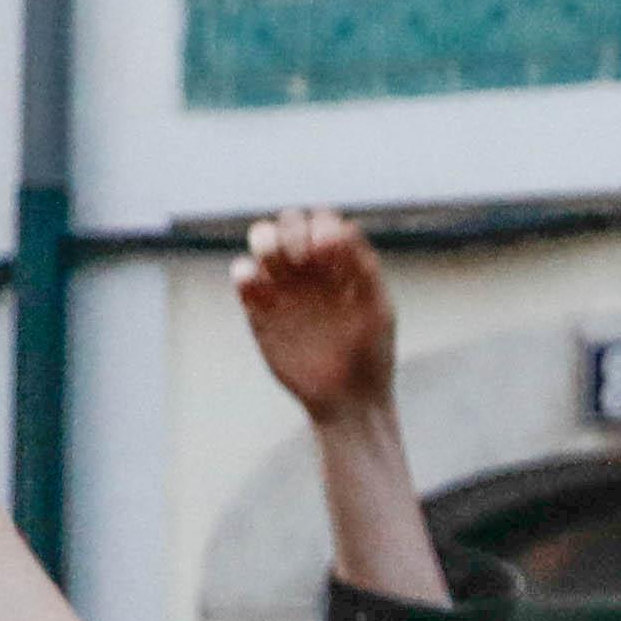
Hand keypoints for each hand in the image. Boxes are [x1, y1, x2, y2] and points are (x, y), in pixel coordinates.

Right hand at [234, 211, 397, 424]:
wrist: (347, 400)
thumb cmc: (371, 355)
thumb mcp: (378, 310)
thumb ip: (364, 269)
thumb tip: (341, 228)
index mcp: (340, 262)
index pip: (323, 220)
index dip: (322, 227)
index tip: (330, 256)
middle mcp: (310, 267)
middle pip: (289, 221)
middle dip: (293, 230)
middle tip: (304, 260)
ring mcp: (283, 285)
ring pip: (262, 238)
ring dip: (266, 241)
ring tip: (282, 268)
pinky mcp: (259, 309)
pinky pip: (242, 273)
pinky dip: (244, 271)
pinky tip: (260, 290)